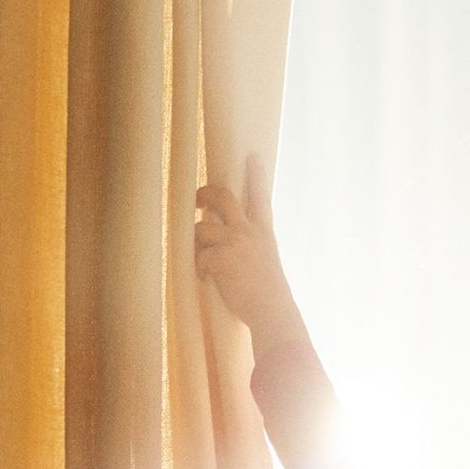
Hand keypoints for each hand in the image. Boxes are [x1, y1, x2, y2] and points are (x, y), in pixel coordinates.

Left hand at [196, 154, 308, 357]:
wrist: (272, 311)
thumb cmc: (270, 297)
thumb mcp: (267, 264)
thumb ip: (252, 249)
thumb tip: (227, 247)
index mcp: (264, 233)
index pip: (260, 197)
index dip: (256, 175)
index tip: (252, 157)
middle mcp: (249, 231)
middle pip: (222, 198)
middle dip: (206, 194)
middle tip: (197, 199)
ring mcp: (234, 241)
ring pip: (201, 228)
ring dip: (197, 244)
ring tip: (204, 263)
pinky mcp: (219, 256)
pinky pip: (199, 256)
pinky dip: (200, 269)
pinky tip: (206, 279)